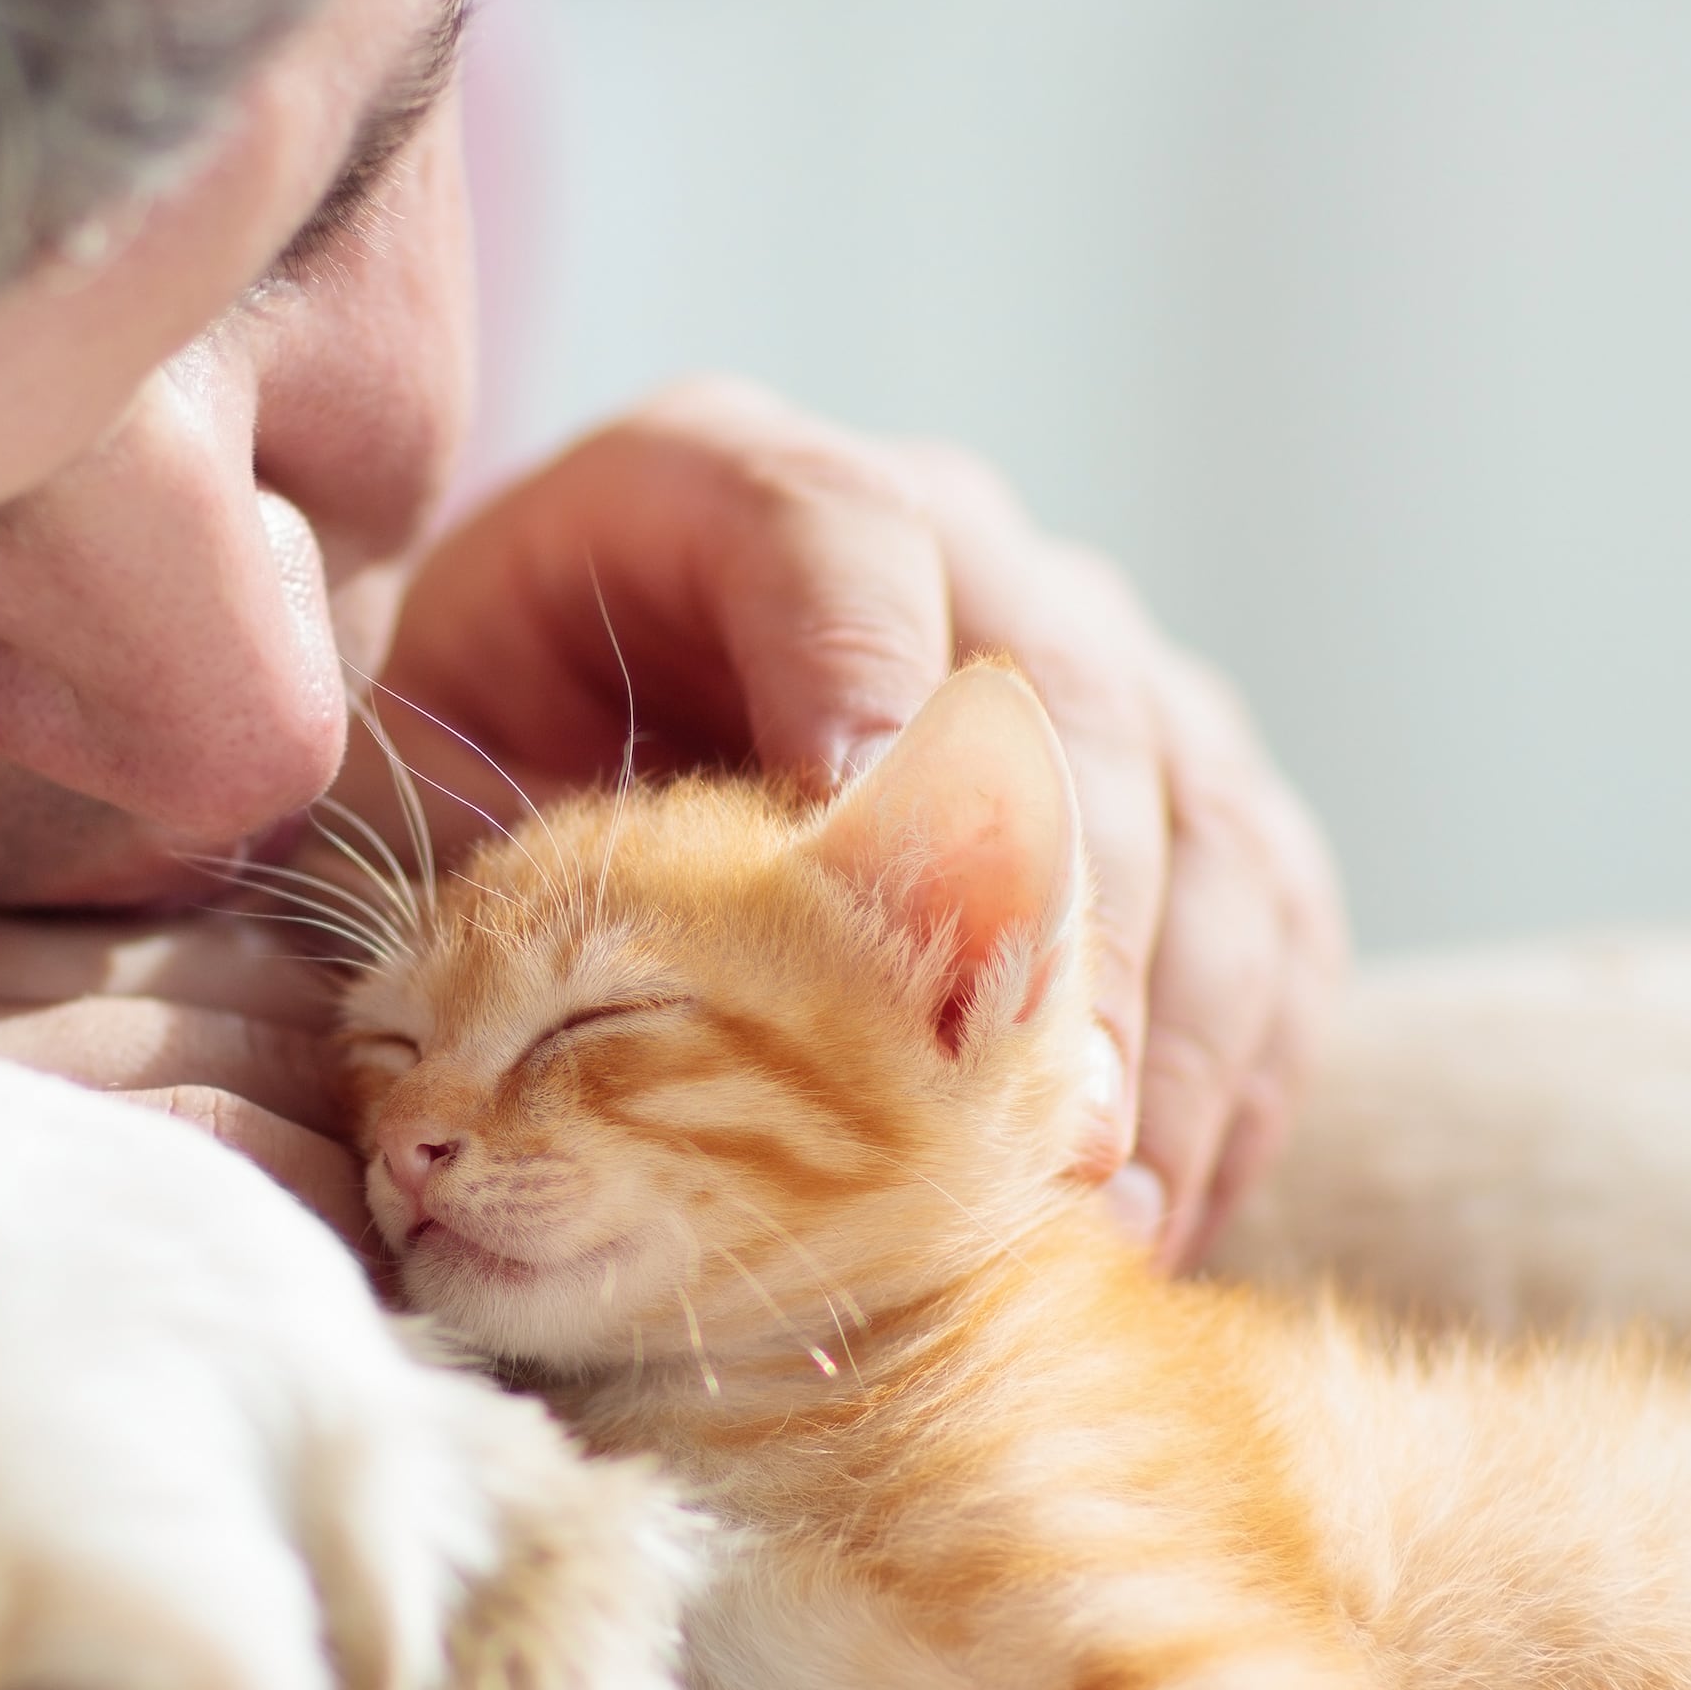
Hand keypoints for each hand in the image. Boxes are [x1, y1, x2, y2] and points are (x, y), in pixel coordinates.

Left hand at [373, 378, 1342, 1259]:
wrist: (591, 746)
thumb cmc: (489, 773)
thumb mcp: (419, 768)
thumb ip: (452, 841)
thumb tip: (473, 1034)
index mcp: (725, 483)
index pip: (840, 541)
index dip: (869, 684)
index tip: (873, 852)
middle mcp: (948, 535)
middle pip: (1064, 692)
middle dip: (1059, 919)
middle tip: (1032, 1121)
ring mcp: (1094, 652)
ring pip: (1202, 810)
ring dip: (1165, 1022)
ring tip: (1102, 1207)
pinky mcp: (1190, 779)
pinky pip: (1271, 904)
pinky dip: (1240, 1056)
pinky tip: (1171, 1201)